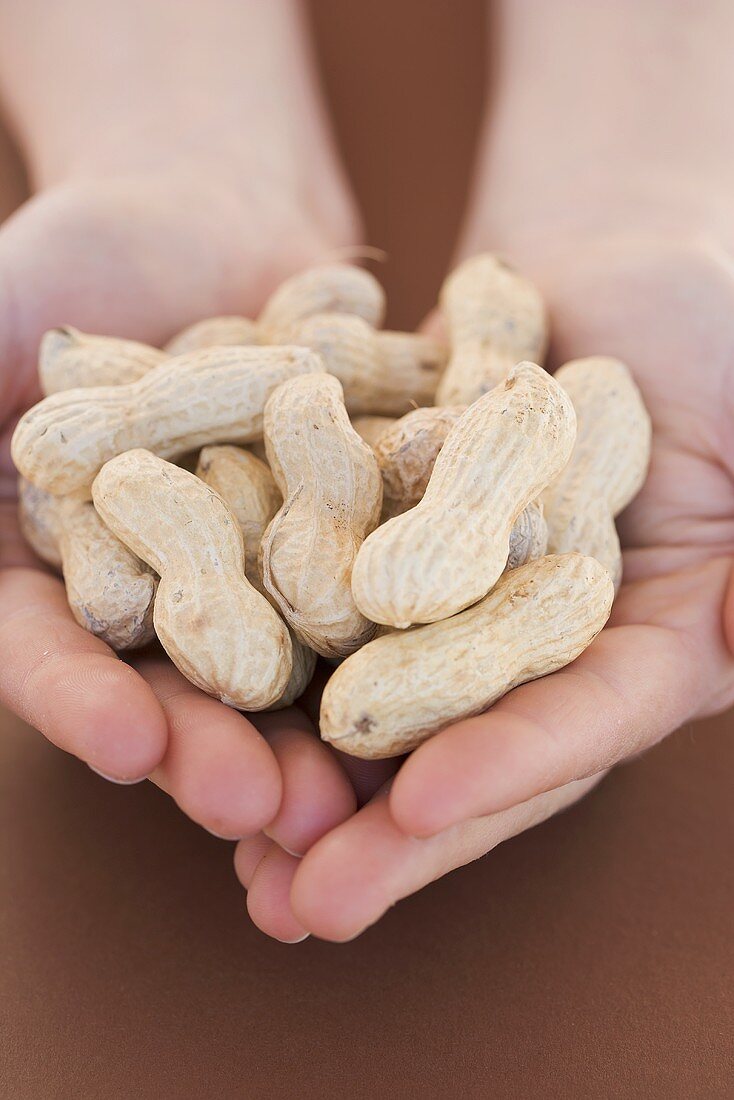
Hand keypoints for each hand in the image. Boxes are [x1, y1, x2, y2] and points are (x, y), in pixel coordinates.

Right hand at [0, 164, 359, 846]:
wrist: (200, 208)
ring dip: (326, 726)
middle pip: (187, 689)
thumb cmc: (62, 264)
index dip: (80, 704)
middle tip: (268, 807)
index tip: (121, 745)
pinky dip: (409, 625)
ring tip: (360, 784)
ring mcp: (266, 574)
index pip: (55, 657)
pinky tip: (448, 663)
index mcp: (63, 580)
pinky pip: (382, 581)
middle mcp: (167, 600)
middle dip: (219, 747)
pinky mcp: (354, 534)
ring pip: (294, 666)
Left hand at [238, 234, 733, 940]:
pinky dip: (262, 651)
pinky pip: (317, 598)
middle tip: (292, 907)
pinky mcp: (383, 547)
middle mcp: (541, 642)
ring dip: (303, 772)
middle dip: (383, 825)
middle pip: (463, 743)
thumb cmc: (719, 329)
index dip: (510, 765)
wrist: (614, 261)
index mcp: (649, 640)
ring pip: (373, 696)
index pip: (582, 720)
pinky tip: (190, 701)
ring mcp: (453, 599)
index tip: (421, 809)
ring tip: (226, 839)